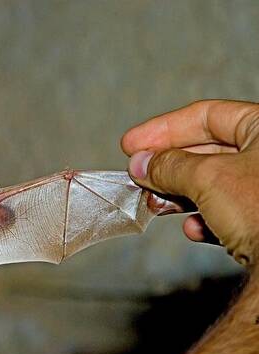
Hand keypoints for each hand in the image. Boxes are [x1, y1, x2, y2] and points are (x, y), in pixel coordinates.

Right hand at [122, 100, 258, 266]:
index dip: (164, 129)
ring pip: (216, 184)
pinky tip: (195, 229)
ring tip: (156, 204)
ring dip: (182, 195)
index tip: (133, 144)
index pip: (208, 115)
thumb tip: (141, 163)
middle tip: (138, 174)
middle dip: (169, 167)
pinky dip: (207, 218)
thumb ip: (168, 166)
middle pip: (210, 151)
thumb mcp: (207, 178)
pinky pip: (230, 211)